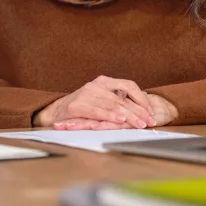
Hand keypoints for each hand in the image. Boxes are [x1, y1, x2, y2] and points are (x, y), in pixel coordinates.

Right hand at [34, 76, 154, 128]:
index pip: (128, 85)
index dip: (141, 98)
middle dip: (139, 111)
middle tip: (150, 121)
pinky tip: (120, 120)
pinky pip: (98, 111)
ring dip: (129, 116)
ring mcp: (86, 94)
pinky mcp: (77, 105)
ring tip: (140, 123)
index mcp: (103, 82)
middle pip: (123, 97)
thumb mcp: (100, 101)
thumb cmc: (81, 109)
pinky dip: (111, 116)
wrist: (55, 112)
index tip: (151, 110)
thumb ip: (116, 101)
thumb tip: (141, 106)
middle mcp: (96, 85)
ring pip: (113, 104)